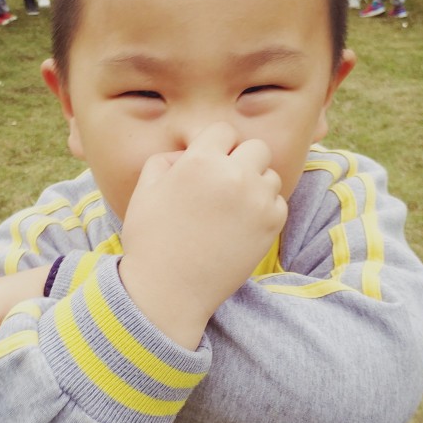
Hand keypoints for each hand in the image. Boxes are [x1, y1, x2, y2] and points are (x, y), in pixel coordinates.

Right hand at [118, 122, 285, 348]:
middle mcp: (234, 175)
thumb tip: (189, 153)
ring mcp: (257, 200)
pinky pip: (278, 202)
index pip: (224, 131)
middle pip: (256, 148)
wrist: (168, 291)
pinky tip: (240, 225)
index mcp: (200, 161)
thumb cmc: (151, 240)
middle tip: (224, 185)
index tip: (209, 164)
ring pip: (270, 175)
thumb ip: (166, 159)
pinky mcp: (272, 225)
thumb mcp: (145, 190)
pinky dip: (264, 210)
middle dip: (242, 161)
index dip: (215, 146)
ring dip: (255, 185)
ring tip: (232, 208)